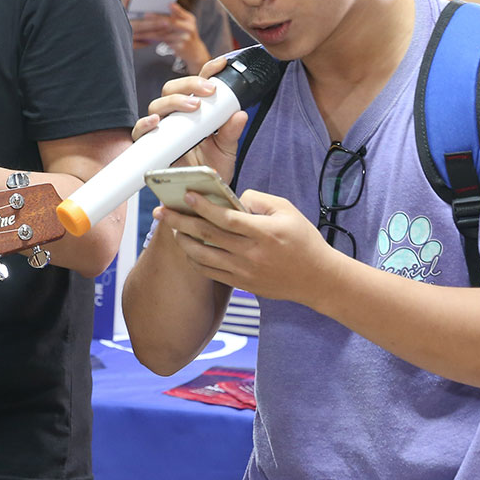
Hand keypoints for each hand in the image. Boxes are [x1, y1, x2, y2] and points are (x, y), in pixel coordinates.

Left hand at [129, 2, 199, 54]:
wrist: (194, 51)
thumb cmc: (186, 34)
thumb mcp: (186, 22)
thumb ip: (177, 14)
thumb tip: (168, 4)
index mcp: (189, 19)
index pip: (179, 12)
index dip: (174, 8)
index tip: (167, 3)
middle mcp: (189, 28)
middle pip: (171, 22)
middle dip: (157, 18)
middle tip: (145, 15)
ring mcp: (184, 38)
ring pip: (164, 33)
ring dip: (151, 31)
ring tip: (141, 28)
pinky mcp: (179, 47)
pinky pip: (163, 41)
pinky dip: (153, 39)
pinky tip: (145, 37)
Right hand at [132, 57, 247, 182]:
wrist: (198, 195)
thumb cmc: (211, 168)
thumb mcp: (227, 149)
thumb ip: (232, 132)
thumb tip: (241, 114)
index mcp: (196, 110)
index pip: (198, 84)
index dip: (208, 70)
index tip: (222, 64)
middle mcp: (176, 115)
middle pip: (173, 88)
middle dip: (190, 84)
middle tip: (209, 91)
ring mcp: (162, 129)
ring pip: (158, 104)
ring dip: (174, 101)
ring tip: (192, 106)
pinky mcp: (149, 145)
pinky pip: (140, 131)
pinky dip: (145, 124)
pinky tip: (156, 122)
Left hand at [155, 188, 339, 304]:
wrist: (318, 279)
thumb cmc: (303, 240)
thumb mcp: (287, 211)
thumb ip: (258, 199)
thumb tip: (231, 198)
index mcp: (264, 233)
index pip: (226, 218)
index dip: (202, 206)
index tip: (185, 195)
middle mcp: (252, 254)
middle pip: (207, 235)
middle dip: (179, 221)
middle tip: (161, 211)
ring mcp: (245, 272)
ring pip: (203, 256)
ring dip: (183, 241)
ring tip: (171, 229)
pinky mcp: (242, 284)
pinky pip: (210, 272)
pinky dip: (194, 260)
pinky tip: (187, 248)